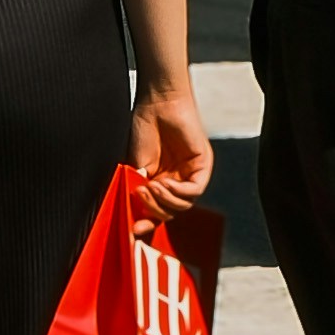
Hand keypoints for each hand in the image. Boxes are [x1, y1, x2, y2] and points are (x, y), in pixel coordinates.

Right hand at [131, 76, 214, 211]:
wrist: (156, 104)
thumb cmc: (143, 128)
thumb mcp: (135, 166)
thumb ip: (137, 189)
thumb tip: (134, 216)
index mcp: (159, 182)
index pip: (157, 211)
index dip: (146, 223)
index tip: (132, 230)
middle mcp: (176, 181)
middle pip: (170, 212)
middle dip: (153, 210)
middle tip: (140, 196)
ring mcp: (190, 174)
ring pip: (183, 206)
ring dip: (163, 201)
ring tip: (150, 187)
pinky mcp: (202, 165)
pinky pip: (193, 191)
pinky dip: (177, 192)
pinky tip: (164, 183)